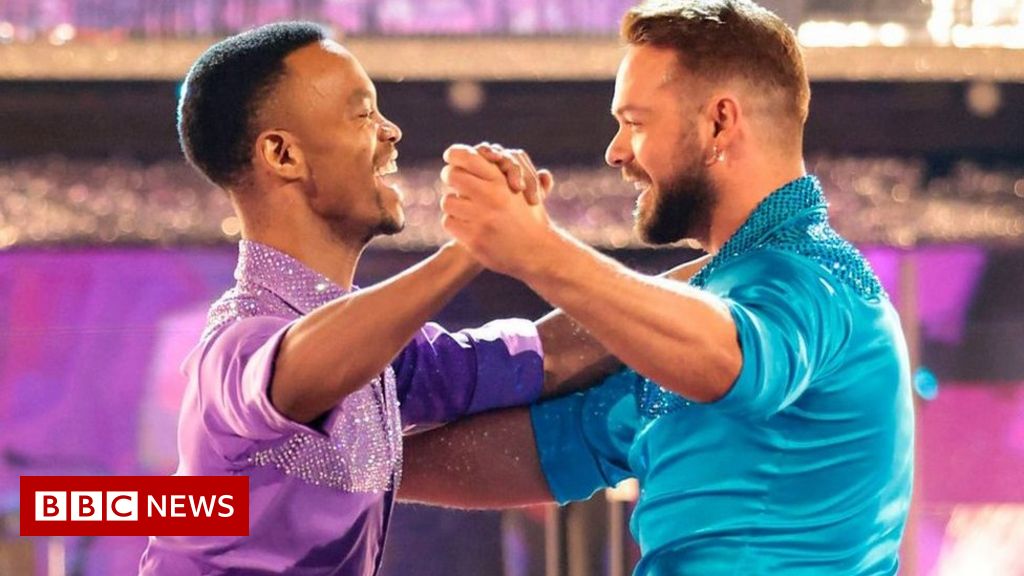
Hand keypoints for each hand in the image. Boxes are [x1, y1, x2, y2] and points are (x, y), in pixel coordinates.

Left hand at [440, 144, 557, 277]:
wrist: (538, 252)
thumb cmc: (531, 219)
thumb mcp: (527, 189)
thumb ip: (510, 171)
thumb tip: (495, 153)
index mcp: (502, 181)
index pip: (467, 157)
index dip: (454, 155)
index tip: (450, 159)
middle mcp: (491, 196)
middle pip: (452, 175)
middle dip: (451, 177)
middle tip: (453, 182)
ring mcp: (482, 218)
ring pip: (448, 201)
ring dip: (454, 205)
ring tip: (464, 209)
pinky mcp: (474, 238)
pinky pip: (449, 222)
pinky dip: (456, 224)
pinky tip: (466, 226)